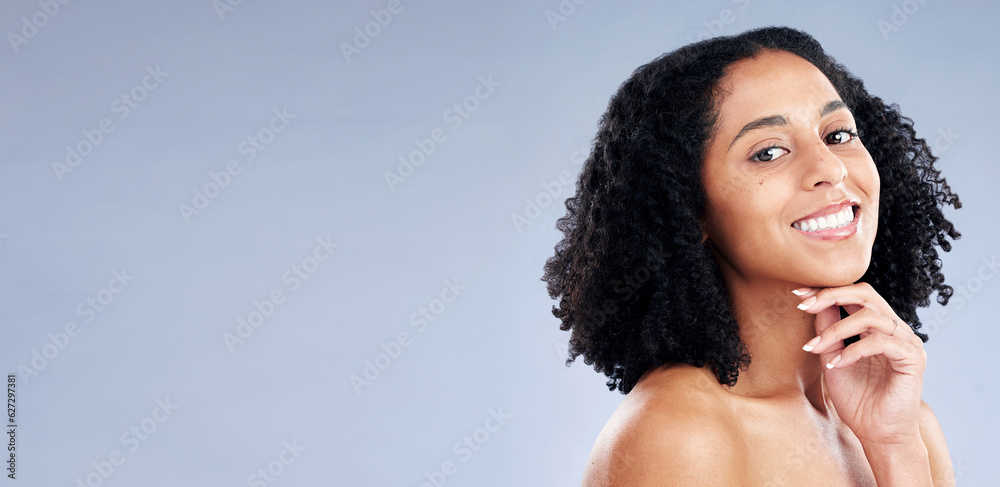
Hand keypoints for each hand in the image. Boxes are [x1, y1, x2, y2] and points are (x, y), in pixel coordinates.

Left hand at [794, 282, 926, 446]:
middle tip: (804, 305)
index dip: (827, 291)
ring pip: (869, 317)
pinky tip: (836, 364)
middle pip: (866, 294)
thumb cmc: (857, 399)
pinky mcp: (913, 358)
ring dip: (836, 330)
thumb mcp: (832, 359)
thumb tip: (815, 303)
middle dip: (831, 295)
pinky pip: (880, 342)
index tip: (798, 295)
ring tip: (816, 348)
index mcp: (878, 327)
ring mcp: (907, 342)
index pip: (855, 295)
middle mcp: (895, 330)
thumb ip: (828, 331)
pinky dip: (853, 350)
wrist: (877, 434)